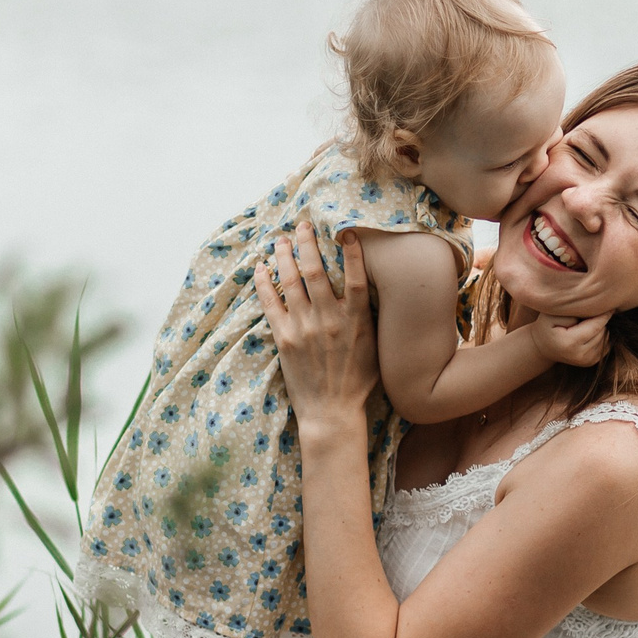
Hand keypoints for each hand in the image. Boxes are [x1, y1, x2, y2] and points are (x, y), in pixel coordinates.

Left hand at [255, 223, 378, 430]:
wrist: (332, 413)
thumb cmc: (359, 383)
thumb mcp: (376, 349)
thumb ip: (371, 319)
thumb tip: (371, 292)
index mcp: (356, 320)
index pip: (356, 276)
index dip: (352, 251)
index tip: (345, 231)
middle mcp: (330, 319)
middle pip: (316, 270)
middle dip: (308, 243)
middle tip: (302, 225)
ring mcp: (305, 327)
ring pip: (291, 281)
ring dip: (284, 256)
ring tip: (280, 240)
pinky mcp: (284, 339)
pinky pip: (270, 303)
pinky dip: (264, 283)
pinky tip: (260, 268)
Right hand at [533, 311, 609, 366]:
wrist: (542, 347)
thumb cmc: (546, 326)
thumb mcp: (552, 315)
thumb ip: (572, 312)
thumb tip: (594, 311)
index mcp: (570, 343)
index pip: (596, 326)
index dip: (604, 314)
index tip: (609, 304)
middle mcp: (580, 355)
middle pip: (602, 332)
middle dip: (600, 320)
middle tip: (590, 312)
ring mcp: (587, 361)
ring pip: (606, 338)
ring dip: (601, 328)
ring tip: (586, 322)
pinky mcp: (591, 362)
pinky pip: (605, 344)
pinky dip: (601, 335)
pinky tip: (589, 331)